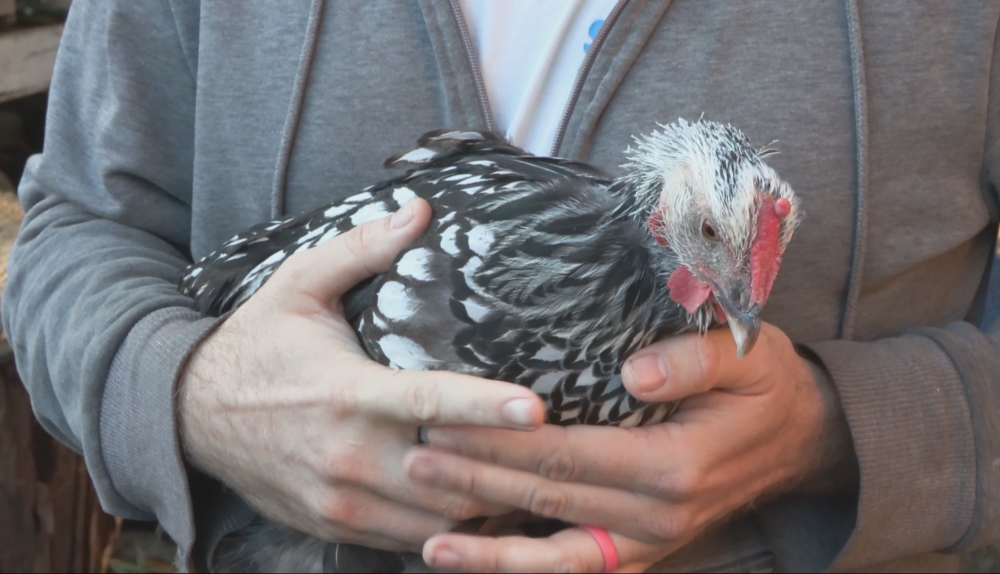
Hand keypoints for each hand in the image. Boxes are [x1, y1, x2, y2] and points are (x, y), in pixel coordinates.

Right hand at [177, 199, 545, 551]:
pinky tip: (464, 495)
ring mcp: (341, 499)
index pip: (430, 401)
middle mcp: (349, 455)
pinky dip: (443, 523)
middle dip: (503, 467)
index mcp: (349, 392)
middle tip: (543, 446)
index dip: (487, 407)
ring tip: (515, 472)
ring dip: (480, 497)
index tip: (536, 408)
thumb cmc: (256, 344)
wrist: (189, 416)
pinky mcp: (333, 525)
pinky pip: (408, 540)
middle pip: (452, 478)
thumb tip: (420, 209)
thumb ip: (362, 249)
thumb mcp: (299, 284)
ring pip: (438, 518)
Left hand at [404, 324, 856, 571]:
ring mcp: (649, 542)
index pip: (570, 453)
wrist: (804, 441)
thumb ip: (695, 360)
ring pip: (555, 554)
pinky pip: (576, 568)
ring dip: (490, 548)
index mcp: (674, 466)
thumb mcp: (748, 354)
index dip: (504, 440)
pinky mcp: (641, 550)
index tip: (446, 418)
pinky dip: (526, 569)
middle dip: (476, 481)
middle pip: (549, 499)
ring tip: (428, 543)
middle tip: (413, 459)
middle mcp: (658, 516)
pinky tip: (480, 564)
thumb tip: (635, 373)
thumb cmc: (767, 387)